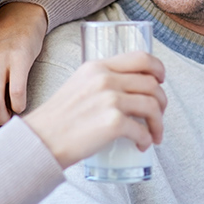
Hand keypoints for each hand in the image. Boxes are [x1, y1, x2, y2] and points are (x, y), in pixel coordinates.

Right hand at [23, 52, 166, 169]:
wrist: (40, 140)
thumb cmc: (58, 119)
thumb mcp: (77, 85)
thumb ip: (99, 82)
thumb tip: (125, 91)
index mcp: (97, 67)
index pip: (141, 57)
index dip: (159, 68)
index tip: (161, 81)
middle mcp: (105, 79)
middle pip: (152, 84)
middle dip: (162, 102)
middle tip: (158, 116)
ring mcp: (110, 100)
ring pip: (152, 106)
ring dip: (159, 123)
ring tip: (154, 134)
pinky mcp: (112, 123)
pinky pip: (142, 130)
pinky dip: (147, 139)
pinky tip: (142, 145)